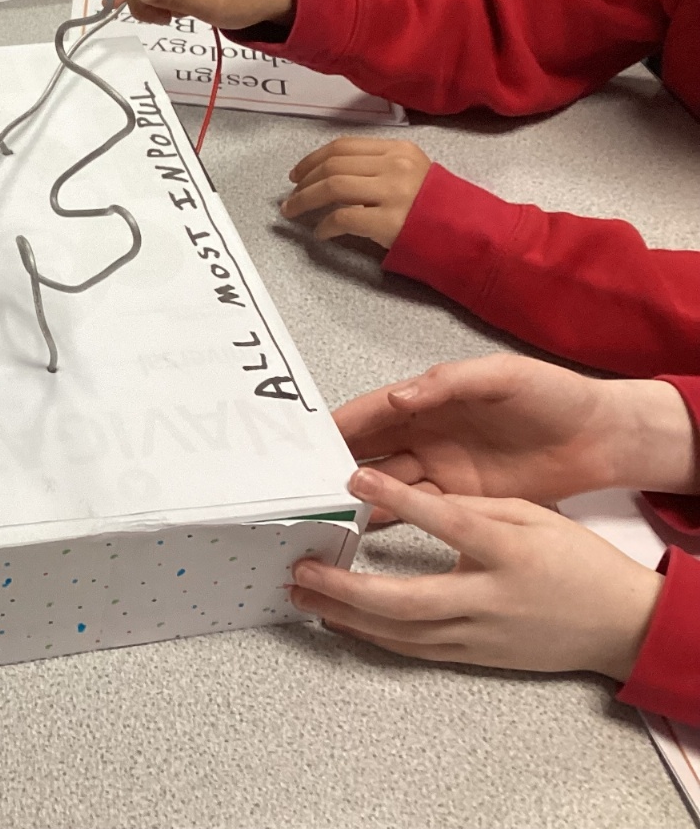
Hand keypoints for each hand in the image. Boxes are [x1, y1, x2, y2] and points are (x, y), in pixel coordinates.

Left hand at [282, 137, 430, 247]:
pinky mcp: (389, 221)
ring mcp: (393, 192)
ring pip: (333, 186)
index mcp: (399, 149)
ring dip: (305, 200)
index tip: (296, 174)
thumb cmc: (437, 207)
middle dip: (304, 182)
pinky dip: (325, 226)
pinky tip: (321, 234)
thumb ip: (378, 168)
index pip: (343, 146)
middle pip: (333, 165)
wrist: (470, 233)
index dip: (312, 159)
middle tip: (290, 198)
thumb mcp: (413, 173)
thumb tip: (330, 176)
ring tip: (293, 213)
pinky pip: (343, 217)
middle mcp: (395, 165)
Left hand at [290, 469, 662, 679]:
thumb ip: (474, 507)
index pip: (448, 523)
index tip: (357, 479)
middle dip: (346, 587)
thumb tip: (417, 497)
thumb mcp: (533, 516)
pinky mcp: (472, 655)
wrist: (619, 624)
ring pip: (401, 632)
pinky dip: (372, 634)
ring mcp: (478, 635)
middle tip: (303, 567)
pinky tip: (340, 619)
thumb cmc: (577, 563)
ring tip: (303, 593)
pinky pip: (413, 647)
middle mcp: (488, 600)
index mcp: (509, 553)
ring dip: (345, 614)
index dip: (401, 501)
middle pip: (407, 601)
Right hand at [336, 354, 697, 521]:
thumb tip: (399, 397)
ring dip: (355, 494)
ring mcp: (443, 470)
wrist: (604, 438)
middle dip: (333, 462)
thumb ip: (450, 383)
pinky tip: (362, 527)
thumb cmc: (554, 395)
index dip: (339, 424)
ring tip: (322, 508)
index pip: (372, 411)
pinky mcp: (464, 501)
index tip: (305, 440)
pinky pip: (416, 510)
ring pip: (385, 483)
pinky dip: (386, 517)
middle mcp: (428, 435)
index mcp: (431, 399)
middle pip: (368, 450)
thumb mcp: (503, 376)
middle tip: (299, 479)